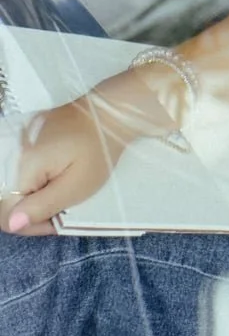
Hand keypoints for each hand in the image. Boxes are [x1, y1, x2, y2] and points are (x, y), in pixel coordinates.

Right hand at [1, 97, 128, 235]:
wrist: (111, 112)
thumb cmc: (99, 150)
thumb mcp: (76, 185)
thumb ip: (42, 206)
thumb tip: (12, 224)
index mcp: (23, 168)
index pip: (5, 211)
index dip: (31, 223)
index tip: (58, 220)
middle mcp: (14, 155)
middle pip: (8, 199)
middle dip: (34, 210)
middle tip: (64, 208)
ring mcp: (20, 145)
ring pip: (17, 186)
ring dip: (38, 195)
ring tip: (64, 192)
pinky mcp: (28, 140)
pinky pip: (24, 170)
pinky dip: (40, 179)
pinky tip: (59, 177)